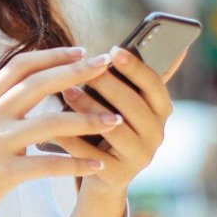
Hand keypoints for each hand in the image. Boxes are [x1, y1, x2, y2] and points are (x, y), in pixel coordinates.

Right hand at [0, 47, 124, 216]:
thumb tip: (31, 80)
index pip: (19, 66)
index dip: (52, 55)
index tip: (82, 51)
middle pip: (36, 85)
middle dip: (76, 72)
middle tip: (107, 65)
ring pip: (48, 124)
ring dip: (86, 120)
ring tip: (114, 119)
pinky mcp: (1, 174)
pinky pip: (46, 165)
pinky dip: (75, 163)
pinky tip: (97, 164)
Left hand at [53, 46, 183, 195]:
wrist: (103, 175)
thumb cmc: (110, 123)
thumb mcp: (124, 100)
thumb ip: (133, 77)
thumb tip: (165, 40)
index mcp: (161, 110)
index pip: (156, 84)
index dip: (136, 67)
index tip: (113, 50)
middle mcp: (158, 134)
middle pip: (133, 106)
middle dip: (106, 86)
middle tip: (81, 69)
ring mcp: (140, 157)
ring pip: (113, 129)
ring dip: (87, 108)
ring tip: (65, 91)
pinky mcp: (118, 176)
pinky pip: (91, 154)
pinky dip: (70, 137)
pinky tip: (50, 124)